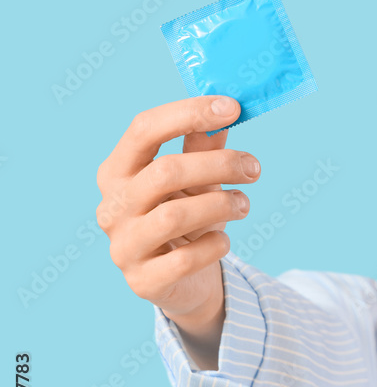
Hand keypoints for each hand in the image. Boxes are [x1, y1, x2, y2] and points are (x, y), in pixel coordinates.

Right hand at [96, 96, 258, 319]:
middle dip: (219, 164)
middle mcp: (113, 206)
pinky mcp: (143, 281)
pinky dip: (214, 245)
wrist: (184, 281)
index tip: (232, 107)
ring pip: (175, 215)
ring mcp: (123, 245)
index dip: (188, 113)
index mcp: (118, 170)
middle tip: (254, 168)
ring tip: (244, 204)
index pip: (144, 129)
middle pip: (166, 171)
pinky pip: (185, 259)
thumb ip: (204, 146)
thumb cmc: (188, 218)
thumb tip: (226, 105)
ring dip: (222, 204)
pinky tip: (223, 241)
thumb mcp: (197, 180)